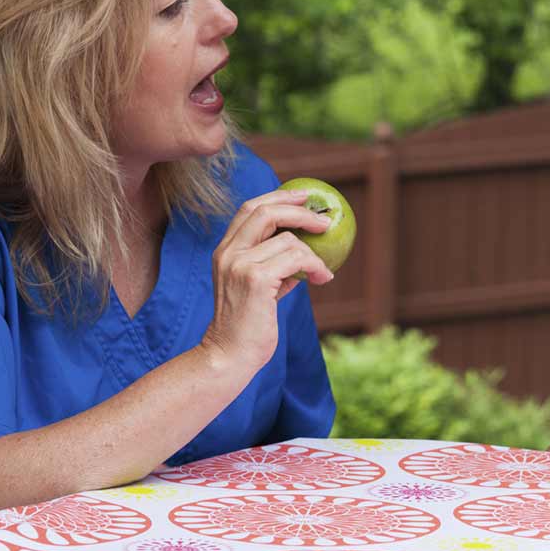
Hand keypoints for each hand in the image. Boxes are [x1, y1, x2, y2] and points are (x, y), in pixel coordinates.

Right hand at [199, 188, 333, 372]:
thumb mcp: (259, 288)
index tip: (303, 196)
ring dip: (314, 254)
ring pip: (288, 240)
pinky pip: (296, 259)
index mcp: (225, 251)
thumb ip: (274, 266)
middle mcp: (228, 253)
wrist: (229, 355)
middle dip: (299, 210)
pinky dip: (315, 266)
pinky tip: (322, 279)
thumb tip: (305, 251)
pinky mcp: (255, 279)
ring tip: (322, 273)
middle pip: (265, 211)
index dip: (277, 196)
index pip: (249, 209)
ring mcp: (239, 264)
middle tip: (324, 220)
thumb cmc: (248, 325)